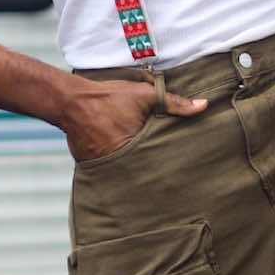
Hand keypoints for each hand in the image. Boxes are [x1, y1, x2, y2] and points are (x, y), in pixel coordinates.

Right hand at [63, 76, 205, 161]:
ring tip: (147, 175)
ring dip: (134, 170)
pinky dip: (116, 166)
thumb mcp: (144, 95)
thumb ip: (174, 103)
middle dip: (152, 172)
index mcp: (135, 147)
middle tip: (169, 179)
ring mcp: (103, 166)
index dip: (168, 165)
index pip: (158, 162)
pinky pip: (108, 169)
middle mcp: (118, 161)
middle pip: (142, 171)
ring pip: (125, 172)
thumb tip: (203, 106)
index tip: (179, 170)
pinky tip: (124, 165)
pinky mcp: (91, 166)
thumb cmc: (107, 97)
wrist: (70, 101)